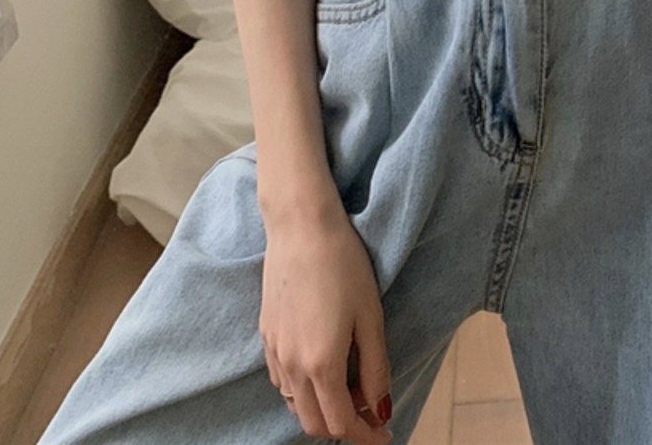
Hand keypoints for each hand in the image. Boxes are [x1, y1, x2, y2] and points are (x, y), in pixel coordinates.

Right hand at [259, 207, 393, 442]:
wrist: (301, 227)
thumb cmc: (344, 265)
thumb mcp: (371, 316)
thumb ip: (376, 367)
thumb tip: (380, 409)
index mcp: (321, 364)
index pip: (340, 423)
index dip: (365, 435)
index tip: (386, 435)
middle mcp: (291, 367)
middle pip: (314, 423)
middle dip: (344, 427)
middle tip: (373, 414)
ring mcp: (275, 353)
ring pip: (296, 405)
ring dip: (323, 409)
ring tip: (353, 391)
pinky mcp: (266, 337)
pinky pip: (283, 383)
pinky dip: (304, 391)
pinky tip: (324, 370)